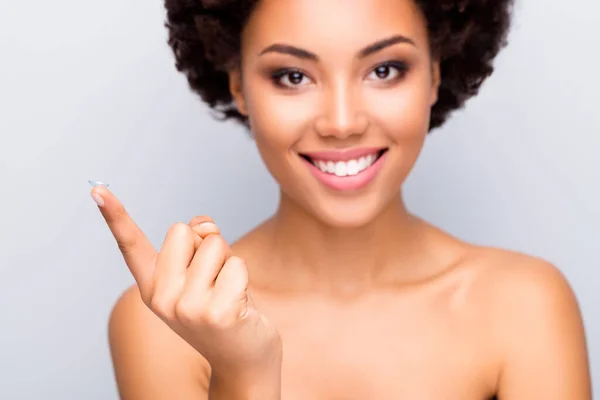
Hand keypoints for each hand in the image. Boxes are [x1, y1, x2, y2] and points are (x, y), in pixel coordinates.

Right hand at [91, 186, 281, 377]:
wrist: (242, 360)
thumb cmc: (223, 309)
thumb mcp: (204, 274)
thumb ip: (198, 242)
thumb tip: (203, 223)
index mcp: (153, 288)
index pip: (131, 246)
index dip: (114, 216)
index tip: (96, 189)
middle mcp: (163, 298)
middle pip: (185, 230)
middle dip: (207, 246)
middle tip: (214, 280)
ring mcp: (187, 308)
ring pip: (214, 243)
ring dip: (229, 262)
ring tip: (227, 293)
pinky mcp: (217, 313)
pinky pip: (237, 264)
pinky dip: (244, 278)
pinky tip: (240, 306)